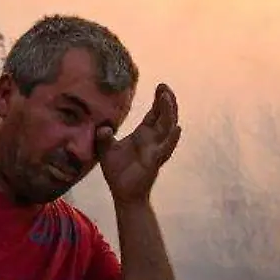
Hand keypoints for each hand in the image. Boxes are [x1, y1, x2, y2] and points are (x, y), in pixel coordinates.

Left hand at [100, 83, 181, 204]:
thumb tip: (102, 127)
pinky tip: (177, 128)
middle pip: (165, 116)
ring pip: (167, 128)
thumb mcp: (106, 150)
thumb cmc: (118, 172)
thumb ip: (103, 137)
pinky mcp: (155, 161)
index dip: (159, 100)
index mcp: (143, 134)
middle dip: (167, 101)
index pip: (155, 113)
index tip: (160, 85)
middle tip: (164, 86)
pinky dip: (172, 139)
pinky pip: (166, 148)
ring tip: (168, 98)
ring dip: (169, 112)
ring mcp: (156, 149)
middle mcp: (153, 140)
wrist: (123, 194)